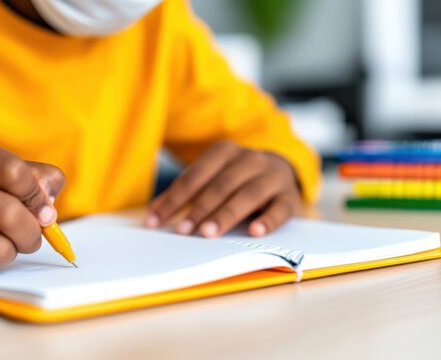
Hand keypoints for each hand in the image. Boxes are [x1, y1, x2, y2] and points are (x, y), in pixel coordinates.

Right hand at [0, 134, 64, 278]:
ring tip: (4, 243)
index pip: (13, 172)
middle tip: (30, 235)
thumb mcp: (0, 169)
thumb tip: (47, 208)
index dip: (37, 196)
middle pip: (7, 213)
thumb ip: (37, 179)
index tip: (43, 209)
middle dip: (31, 232)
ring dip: (11, 251)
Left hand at [145, 141, 300, 237]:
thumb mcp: (211, 178)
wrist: (281, 169)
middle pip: (221, 185)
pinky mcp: (289, 198)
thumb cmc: (236, 178)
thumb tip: (151, 216)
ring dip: (226, 214)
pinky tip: (254, 232)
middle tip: (183, 230)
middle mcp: (250, 160)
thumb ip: (183, 194)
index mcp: (225, 151)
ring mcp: (271, 177)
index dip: (174, 199)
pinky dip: (268, 221)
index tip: (155, 221)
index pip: (195, 175)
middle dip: (199, 208)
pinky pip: (279, 209)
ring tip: (208, 233)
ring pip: (248, 194)